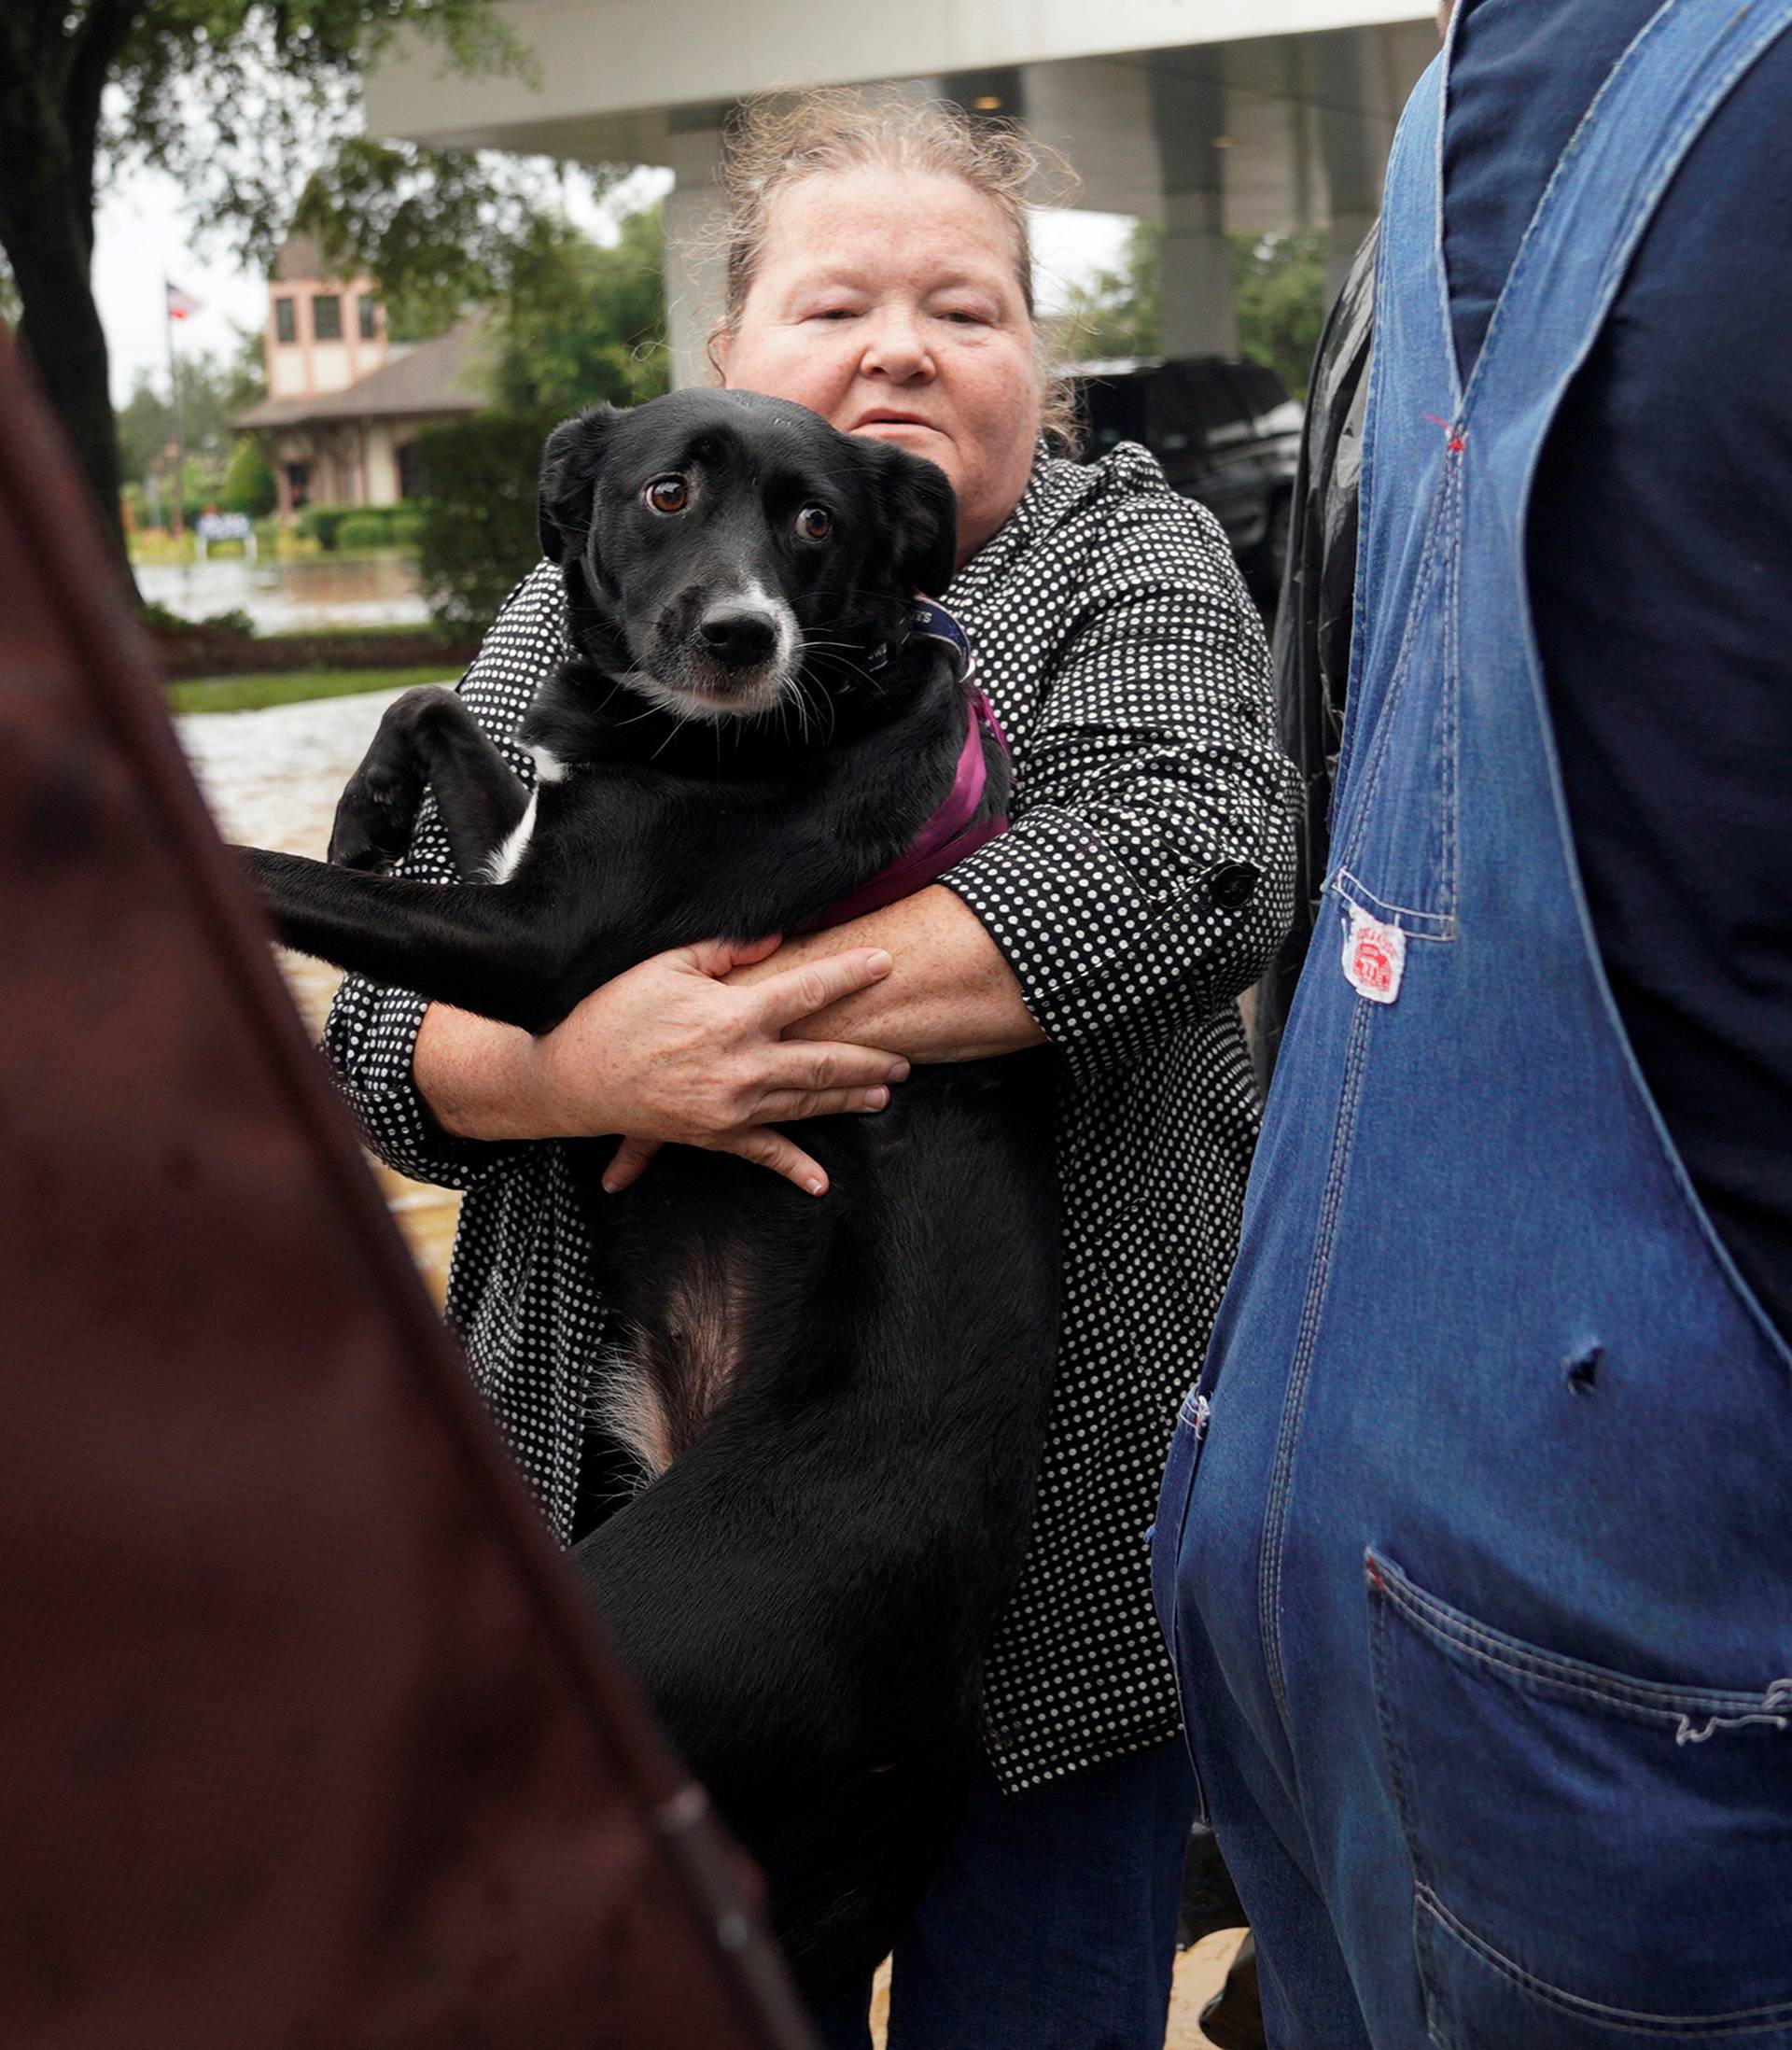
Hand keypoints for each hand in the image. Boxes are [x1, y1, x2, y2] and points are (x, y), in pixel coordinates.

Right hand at [528, 935, 908, 1194]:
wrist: (571, 1078)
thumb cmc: (614, 1013)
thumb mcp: (666, 966)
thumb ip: (724, 950)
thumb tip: (774, 940)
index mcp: (734, 1016)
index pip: (809, 991)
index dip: (851, 973)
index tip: (886, 963)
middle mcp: (743, 1065)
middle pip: (824, 1061)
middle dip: (869, 1058)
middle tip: (905, 1057)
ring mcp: (732, 1107)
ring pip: (806, 1104)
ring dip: (849, 1100)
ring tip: (884, 1094)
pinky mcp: (715, 1136)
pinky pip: (763, 1154)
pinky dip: (794, 1169)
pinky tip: (822, 1183)